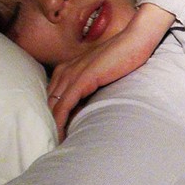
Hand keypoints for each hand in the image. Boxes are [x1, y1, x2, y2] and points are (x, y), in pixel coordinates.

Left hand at [46, 3, 174, 141]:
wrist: (135, 40)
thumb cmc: (125, 56)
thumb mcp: (104, 73)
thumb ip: (94, 84)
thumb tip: (91, 104)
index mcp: (69, 68)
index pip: (53, 96)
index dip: (54, 114)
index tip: (58, 132)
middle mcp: (65, 70)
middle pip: (49, 102)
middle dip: (50, 122)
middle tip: (54, 142)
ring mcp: (71, 74)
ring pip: (53, 106)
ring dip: (53, 126)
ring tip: (56, 144)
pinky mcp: (80, 80)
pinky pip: (63, 106)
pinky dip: (60, 122)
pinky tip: (61, 135)